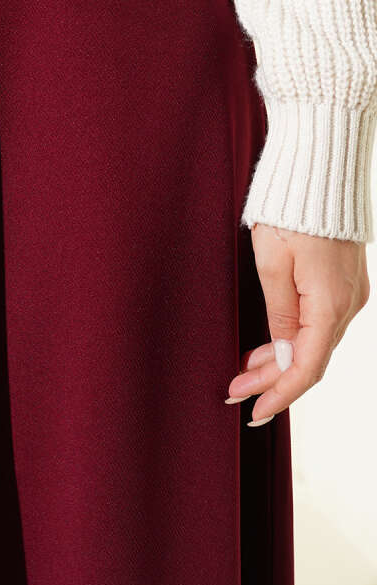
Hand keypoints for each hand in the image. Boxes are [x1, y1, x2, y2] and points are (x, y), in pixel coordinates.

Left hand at [226, 222, 369, 425]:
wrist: (318, 173)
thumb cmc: (289, 213)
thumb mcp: (272, 265)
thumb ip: (279, 315)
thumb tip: (282, 355)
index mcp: (330, 305)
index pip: (307, 367)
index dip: (280, 394)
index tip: (254, 411)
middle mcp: (347, 305)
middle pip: (311, 359)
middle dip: (272, 381)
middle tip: (235, 394)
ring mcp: (349, 295)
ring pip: (315, 344)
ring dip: (280, 362)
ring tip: (244, 375)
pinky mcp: (343, 285)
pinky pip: (319, 325)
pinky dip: (293, 341)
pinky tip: (268, 348)